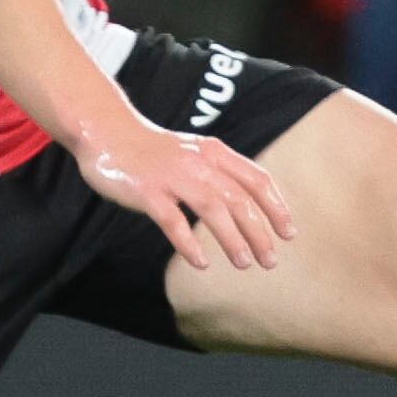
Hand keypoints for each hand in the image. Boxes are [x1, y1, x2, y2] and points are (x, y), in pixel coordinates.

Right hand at [76, 116, 296, 271]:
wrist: (107, 132)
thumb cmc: (154, 150)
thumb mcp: (195, 153)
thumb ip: (221, 173)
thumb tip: (250, 207)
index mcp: (215, 152)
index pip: (257, 180)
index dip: (276, 207)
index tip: (289, 233)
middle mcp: (199, 163)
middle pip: (240, 200)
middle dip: (260, 233)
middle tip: (270, 261)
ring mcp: (173, 176)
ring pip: (213, 209)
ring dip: (233, 239)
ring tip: (245, 263)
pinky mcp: (148, 192)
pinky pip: (173, 221)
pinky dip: (189, 243)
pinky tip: (202, 263)